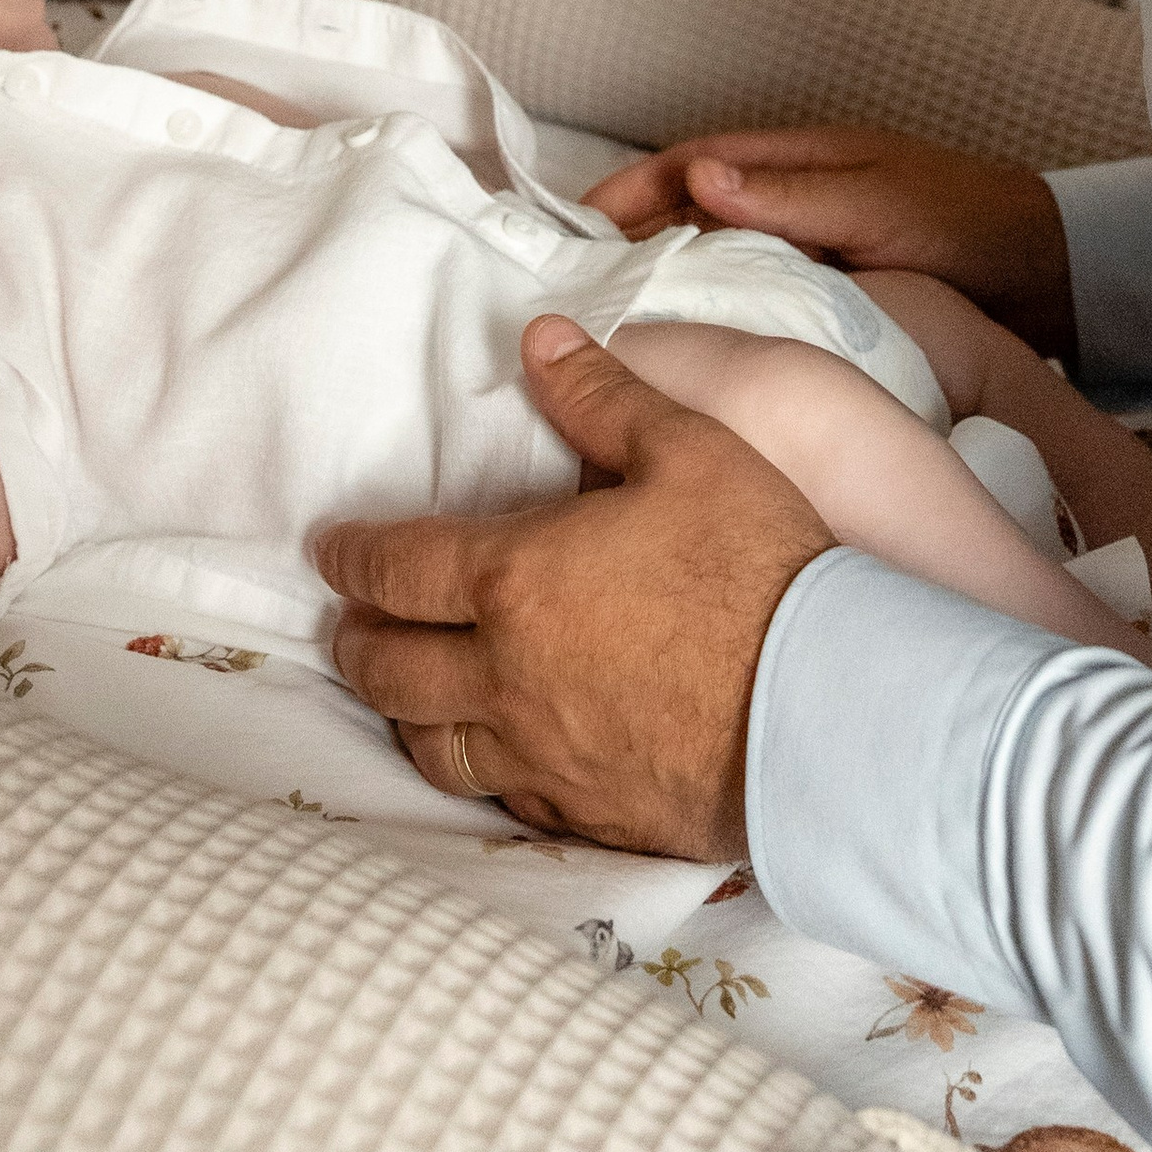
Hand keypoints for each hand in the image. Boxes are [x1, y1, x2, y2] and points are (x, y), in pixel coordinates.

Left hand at [317, 316, 831, 859]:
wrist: (821, 710)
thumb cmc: (754, 567)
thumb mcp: (686, 451)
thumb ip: (602, 396)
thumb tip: (540, 340)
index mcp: (514, 580)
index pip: (396, 569)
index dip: (352, 557)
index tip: (330, 551)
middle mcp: (505, 675)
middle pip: (391, 670)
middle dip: (359, 643)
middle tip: (349, 628)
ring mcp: (541, 753)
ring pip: (434, 748)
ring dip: (404, 717)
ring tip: (402, 699)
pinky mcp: (587, 811)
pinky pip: (503, 797)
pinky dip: (481, 771)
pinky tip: (493, 758)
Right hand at [582, 124, 1077, 365]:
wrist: (1050, 277)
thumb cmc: (966, 223)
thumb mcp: (873, 207)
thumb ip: (788, 195)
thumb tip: (695, 174)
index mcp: (797, 159)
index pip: (691, 165)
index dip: (630, 189)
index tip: (574, 225)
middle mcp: (793, 201)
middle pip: (692, 215)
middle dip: (631, 242)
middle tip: (573, 291)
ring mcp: (809, 250)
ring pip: (720, 262)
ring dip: (670, 286)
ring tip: (612, 331)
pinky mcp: (829, 298)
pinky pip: (758, 303)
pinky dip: (720, 321)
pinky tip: (692, 359)